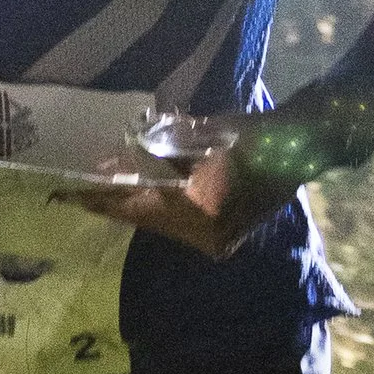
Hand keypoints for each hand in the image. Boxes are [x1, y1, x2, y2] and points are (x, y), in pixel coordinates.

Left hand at [75, 85, 373, 260]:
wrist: (308, 147)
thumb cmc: (257, 133)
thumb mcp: (203, 135)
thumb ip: (159, 149)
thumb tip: (116, 159)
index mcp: (200, 210)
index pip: (136, 206)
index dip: (99, 199)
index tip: (64, 196)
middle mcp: (206, 235)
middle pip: (146, 219)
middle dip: (115, 201)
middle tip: (78, 188)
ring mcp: (217, 240)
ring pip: (162, 223)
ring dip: (136, 204)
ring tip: (104, 187)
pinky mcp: (225, 236)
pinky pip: (180, 224)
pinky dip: (160, 207)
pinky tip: (142, 190)